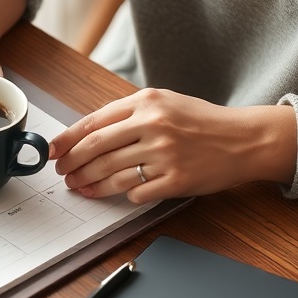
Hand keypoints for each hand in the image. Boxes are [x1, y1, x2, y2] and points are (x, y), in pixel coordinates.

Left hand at [50, 88, 297, 202]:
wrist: (244, 139)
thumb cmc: (201, 121)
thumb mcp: (164, 102)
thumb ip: (128, 113)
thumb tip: (87, 134)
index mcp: (147, 102)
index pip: (94, 122)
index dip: (67, 140)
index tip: (52, 151)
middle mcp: (153, 125)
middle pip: (96, 149)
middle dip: (73, 164)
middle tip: (63, 173)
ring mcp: (165, 154)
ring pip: (111, 173)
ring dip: (89, 183)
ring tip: (80, 186)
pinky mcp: (176, 180)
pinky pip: (136, 191)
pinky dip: (120, 195)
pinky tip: (111, 194)